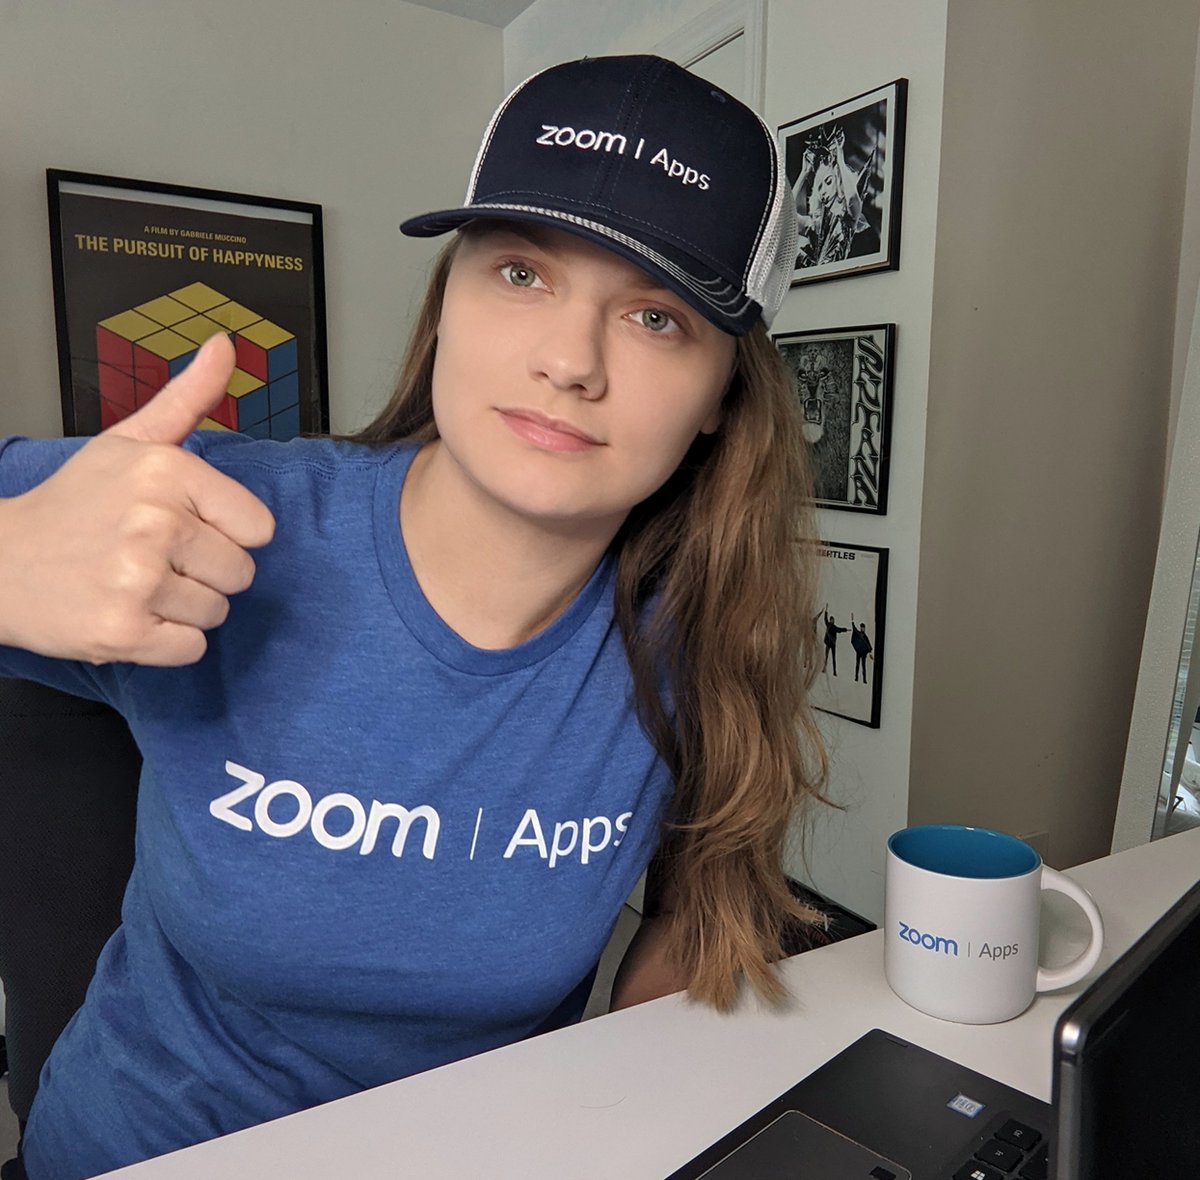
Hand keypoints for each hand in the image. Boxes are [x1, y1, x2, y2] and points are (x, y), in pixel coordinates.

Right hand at [0, 335, 275, 665]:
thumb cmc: (75, 504)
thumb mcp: (130, 442)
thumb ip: (188, 397)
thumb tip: (226, 343)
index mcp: (167, 472)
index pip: (259, 529)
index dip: (226, 533)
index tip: (185, 525)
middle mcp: (155, 523)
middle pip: (242, 574)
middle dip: (206, 573)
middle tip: (154, 559)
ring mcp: (137, 580)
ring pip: (218, 613)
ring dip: (184, 607)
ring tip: (137, 584)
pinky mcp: (122, 633)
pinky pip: (192, 649)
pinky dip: (168, 642)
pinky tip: (132, 614)